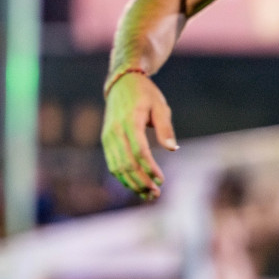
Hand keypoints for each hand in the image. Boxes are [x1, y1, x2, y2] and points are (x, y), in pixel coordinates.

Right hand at [101, 72, 176, 200]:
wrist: (121, 83)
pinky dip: (122, 177)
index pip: (139, 151)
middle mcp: (115, 131)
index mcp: (129, 121)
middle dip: (141, 181)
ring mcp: (108, 136)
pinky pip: (112, 163)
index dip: (150, 168)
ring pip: (117, 167)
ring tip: (147, 195)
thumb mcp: (160, 105)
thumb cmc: (144, 94)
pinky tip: (135, 185)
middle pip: (126, 163)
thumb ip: (165, 127)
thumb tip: (172, 149)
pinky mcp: (106, 140)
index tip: (162, 180)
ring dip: (131, 183)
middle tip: (156, 194)